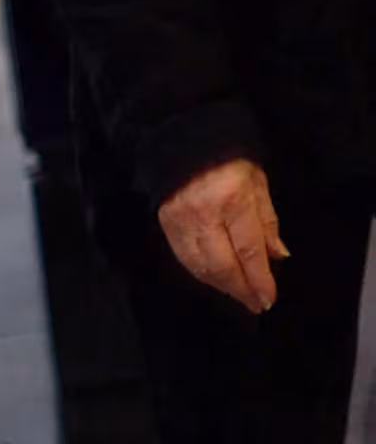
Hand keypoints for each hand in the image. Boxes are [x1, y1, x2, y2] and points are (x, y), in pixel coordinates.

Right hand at [162, 157, 286, 313]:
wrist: (185, 140)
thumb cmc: (226, 158)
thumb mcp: (258, 185)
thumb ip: (267, 222)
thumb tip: (277, 255)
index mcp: (232, 201)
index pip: (248, 251)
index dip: (259, 279)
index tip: (267, 297)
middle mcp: (203, 214)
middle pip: (222, 265)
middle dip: (240, 289)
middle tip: (254, 303)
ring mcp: (180, 220)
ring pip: (200, 266)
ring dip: (221, 285)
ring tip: (237, 293)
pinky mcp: (165, 222)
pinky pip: (184, 257)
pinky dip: (200, 273)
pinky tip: (214, 278)